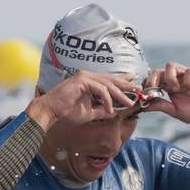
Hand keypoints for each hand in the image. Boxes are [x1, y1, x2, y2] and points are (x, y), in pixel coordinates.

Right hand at [25, 71, 139, 129]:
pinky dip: (107, 99)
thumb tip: (114, 112)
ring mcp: (85, 77)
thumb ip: (101, 110)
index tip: (134, 83)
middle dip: (126, 85)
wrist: (50, 112)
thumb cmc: (65, 112)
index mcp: (89, 82)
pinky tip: (110, 109)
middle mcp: (88, 76)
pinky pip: (100, 89)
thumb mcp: (88, 113)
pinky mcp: (82, 81)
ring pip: (108, 84)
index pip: (109, 80)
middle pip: (111, 79)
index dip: (122, 81)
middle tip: (139, 89)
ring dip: (120, 94)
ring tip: (129, 102)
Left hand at [141, 62, 189, 124]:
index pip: (153, 79)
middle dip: (153, 79)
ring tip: (175, 90)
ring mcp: (187, 75)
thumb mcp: (175, 111)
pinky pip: (189, 71)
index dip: (147, 85)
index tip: (145, 95)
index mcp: (168, 87)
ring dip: (169, 78)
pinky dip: (187, 81)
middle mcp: (176, 79)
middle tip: (155, 91)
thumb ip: (161, 106)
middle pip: (158, 70)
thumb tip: (143, 106)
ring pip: (171, 65)